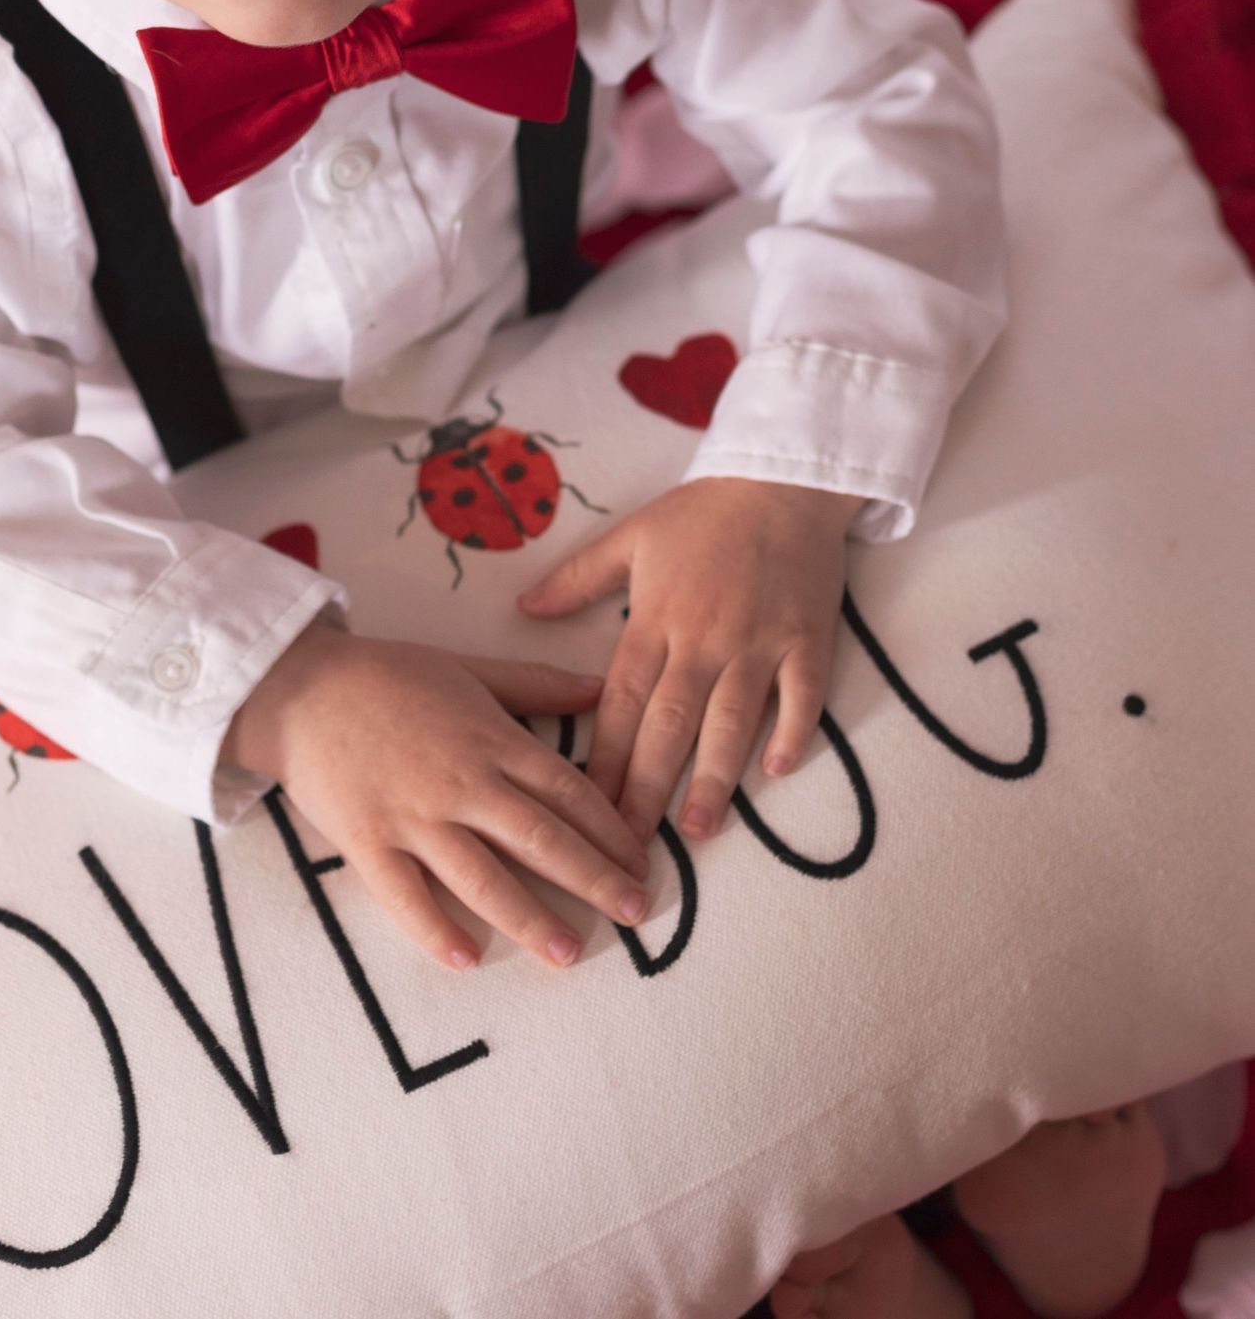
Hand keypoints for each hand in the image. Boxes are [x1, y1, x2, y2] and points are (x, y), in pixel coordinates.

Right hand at [225, 626, 651, 972]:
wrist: (300, 687)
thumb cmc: (388, 675)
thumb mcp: (468, 668)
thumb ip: (536, 684)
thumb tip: (598, 685)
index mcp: (492, 739)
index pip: (568, 791)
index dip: (610, 829)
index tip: (641, 861)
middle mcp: (462, 782)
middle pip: (541, 838)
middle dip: (594, 879)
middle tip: (636, 912)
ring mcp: (414, 816)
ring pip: (483, 876)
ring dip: (529, 918)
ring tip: (568, 953)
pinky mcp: (367, 841)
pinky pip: (405, 896)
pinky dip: (435, 928)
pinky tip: (466, 959)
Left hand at [514, 476, 861, 844]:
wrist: (782, 478)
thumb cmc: (702, 511)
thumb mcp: (631, 536)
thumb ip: (577, 579)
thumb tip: (523, 609)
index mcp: (654, 620)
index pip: (620, 705)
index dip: (602, 763)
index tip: (583, 813)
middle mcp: (704, 640)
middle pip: (668, 728)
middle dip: (645, 793)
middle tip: (629, 852)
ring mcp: (759, 643)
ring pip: (731, 723)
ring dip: (713, 780)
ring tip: (698, 831)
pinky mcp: (807, 640)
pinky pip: (801, 697)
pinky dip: (790, 734)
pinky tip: (776, 773)